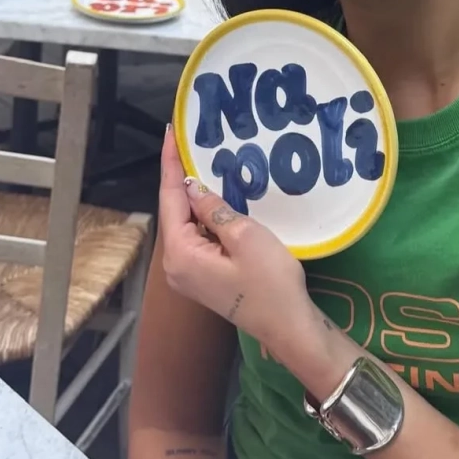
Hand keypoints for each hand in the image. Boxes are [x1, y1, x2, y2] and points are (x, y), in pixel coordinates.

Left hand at [159, 128, 313, 352]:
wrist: (288, 325)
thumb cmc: (270, 282)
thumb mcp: (245, 236)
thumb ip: (214, 209)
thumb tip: (191, 187)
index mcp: (181, 254)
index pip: (170, 198)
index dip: (170, 164)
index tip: (169, 133)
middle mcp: (175, 266)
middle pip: (174, 211)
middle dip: (179, 177)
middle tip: (187, 142)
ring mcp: (188, 274)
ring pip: (187, 225)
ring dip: (193, 196)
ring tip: (200, 161)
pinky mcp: (203, 278)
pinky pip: (198, 238)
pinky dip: (204, 215)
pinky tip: (215, 198)